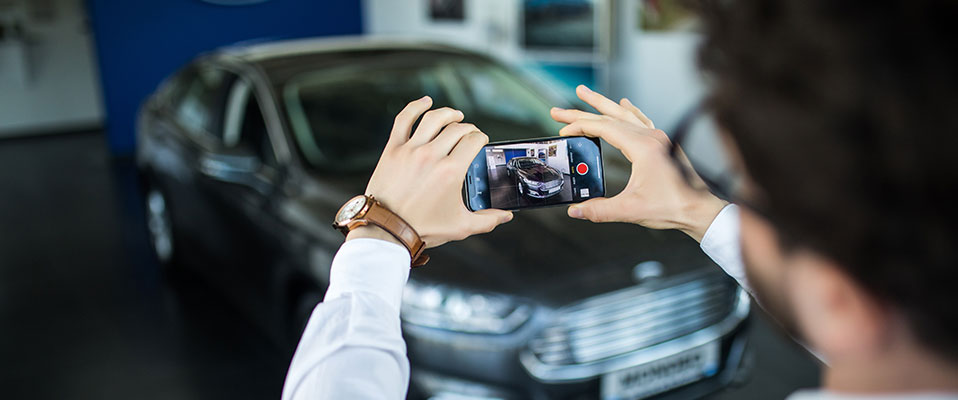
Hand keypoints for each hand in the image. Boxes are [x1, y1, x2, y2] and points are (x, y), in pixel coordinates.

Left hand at [351, 96, 512, 247]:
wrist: (387, 229)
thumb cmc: (422, 228)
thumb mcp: (460, 226)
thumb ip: (487, 220)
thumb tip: (506, 216)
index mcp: (451, 171)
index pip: (473, 141)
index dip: (481, 138)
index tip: (481, 140)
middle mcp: (432, 156)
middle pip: (457, 129)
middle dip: (468, 129)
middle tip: (470, 134)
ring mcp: (411, 150)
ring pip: (434, 119)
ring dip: (448, 114)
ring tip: (455, 115)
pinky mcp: (393, 149)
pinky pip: (404, 119)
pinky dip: (415, 107)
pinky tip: (425, 102)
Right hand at [550, 85, 726, 241]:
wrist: (701, 210)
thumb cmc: (673, 207)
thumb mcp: (631, 210)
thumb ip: (600, 210)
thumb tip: (576, 210)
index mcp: (643, 147)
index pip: (604, 128)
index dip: (580, 127)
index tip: (563, 130)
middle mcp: (652, 137)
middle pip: (610, 116)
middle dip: (583, 110)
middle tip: (560, 109)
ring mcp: (659, 138)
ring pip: (625, 114)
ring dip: (604, 105)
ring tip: (586, 94)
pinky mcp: (664, 144)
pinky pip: (642, 120)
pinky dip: (629, 111)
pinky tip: (625, 104)